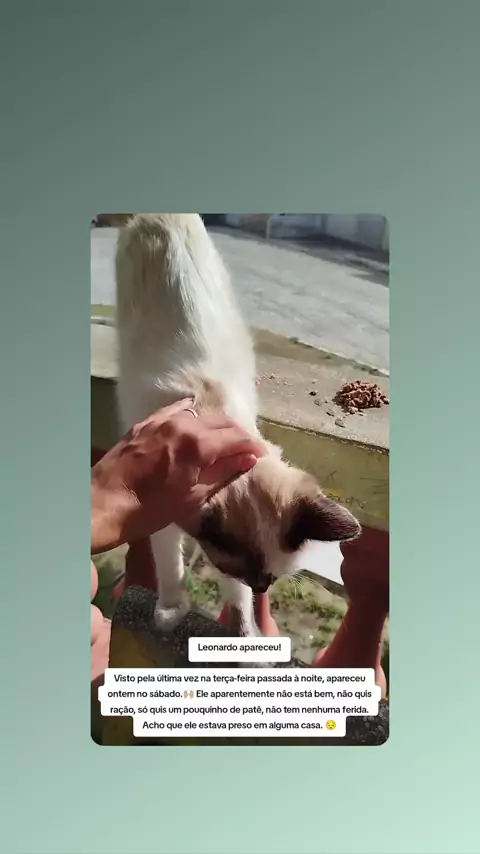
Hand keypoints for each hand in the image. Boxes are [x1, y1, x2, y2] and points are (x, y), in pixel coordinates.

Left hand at [91, 399, 265, 552]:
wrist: (101, 503)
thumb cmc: (149, 510)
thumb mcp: (192, 497)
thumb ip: (222, 473)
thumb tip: (247, 459)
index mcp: (198, 445)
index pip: (238, 436)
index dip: (253, 445)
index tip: (262, 456)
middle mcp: (183, 424)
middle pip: (222, 421)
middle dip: (239, 434)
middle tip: (247, 450)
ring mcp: (162, 419)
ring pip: (200, 414)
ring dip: (216, 425)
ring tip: (222, 441)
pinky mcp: (145, 423)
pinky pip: (176, 411)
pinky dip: (192, 417)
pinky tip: (194, 425)